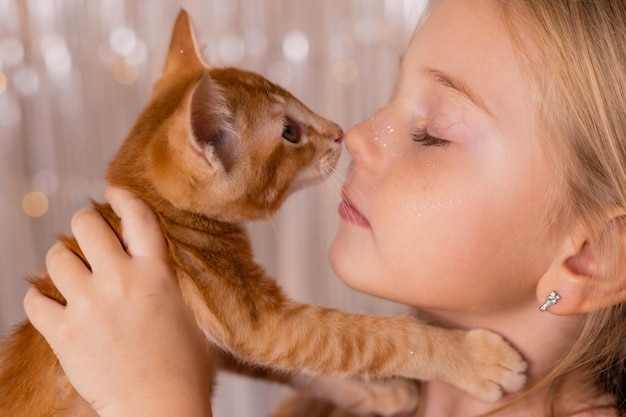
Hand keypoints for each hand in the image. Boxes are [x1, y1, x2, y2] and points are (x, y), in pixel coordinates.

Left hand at [24, 187, 213, 416]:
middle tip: (89, 234)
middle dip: (85, 223)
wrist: (160, 408)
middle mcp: (122, 280)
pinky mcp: (65, 334)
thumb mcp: (188, 312)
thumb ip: (166, 281)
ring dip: (63, 259)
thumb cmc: (184, 366)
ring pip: (56, 257)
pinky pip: (35, 300)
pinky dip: (40, 298)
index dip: (123, 197)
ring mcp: (90, 306)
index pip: (138, 216)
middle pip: (86, 223)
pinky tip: (52, 303)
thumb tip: (150, 262)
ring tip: (71, 272)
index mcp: (158, 272)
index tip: (113, 193)